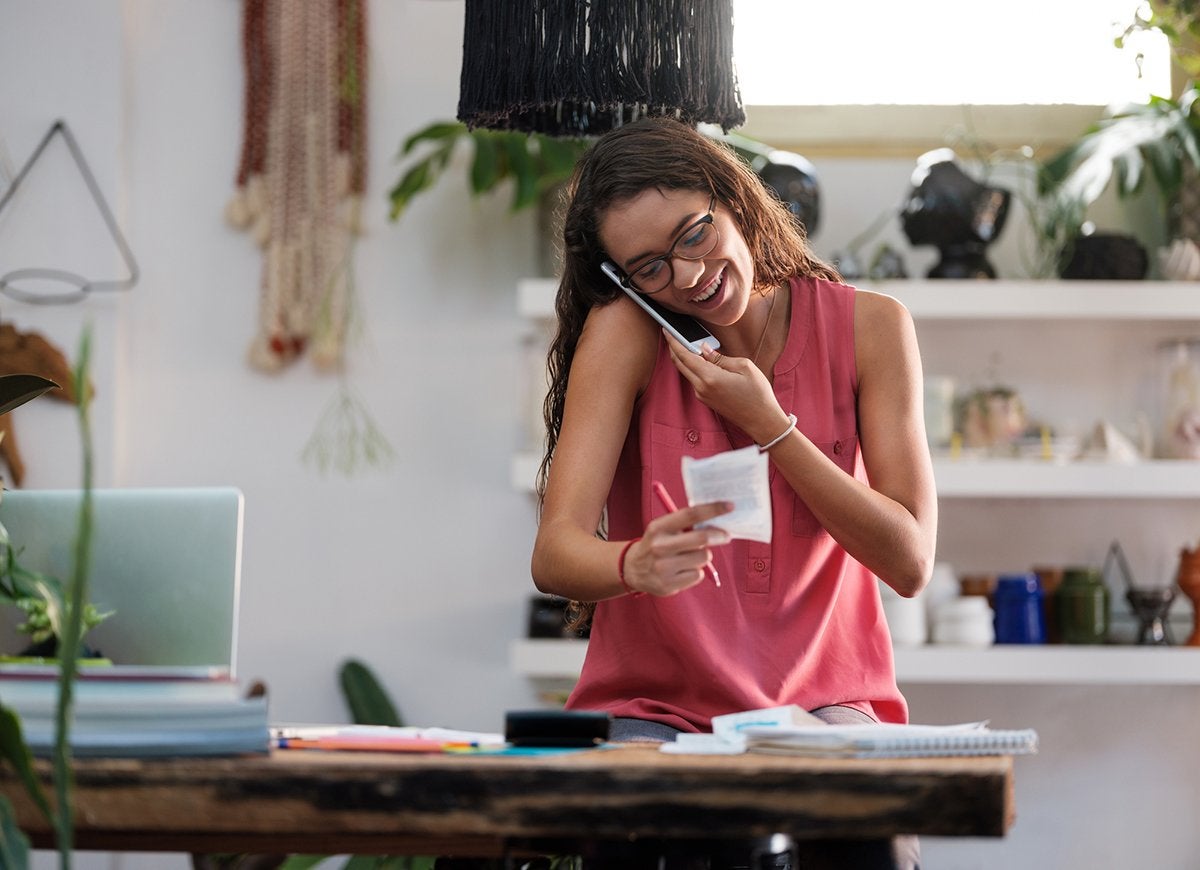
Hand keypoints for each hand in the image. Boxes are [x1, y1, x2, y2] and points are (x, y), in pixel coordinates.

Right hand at [623, 501, 731, 595]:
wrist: (632, 570)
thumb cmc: (656, 545)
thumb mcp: (663, 529)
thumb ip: (685, 524)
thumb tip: (717, 520)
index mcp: (659, 528)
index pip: (690, 514)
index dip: (712, 509)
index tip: (729, 506)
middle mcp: (659, 547)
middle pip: (701, 539)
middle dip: (719, 536)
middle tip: (726, 535)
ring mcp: (663, 567)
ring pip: (703, 558)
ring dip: (704, 556)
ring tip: (691, 556)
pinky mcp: (668, 585)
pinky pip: (697, 575)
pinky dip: (696, 572)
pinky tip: (683, 570)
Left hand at [663, 332, 787, 443]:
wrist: (761, 420)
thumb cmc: (758, 393)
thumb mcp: (744, 367)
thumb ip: (720, 357)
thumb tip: (704, 348)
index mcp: (710, 378)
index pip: (684, 356)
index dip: (674, 342)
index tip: (667, 330)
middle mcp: (701, 388)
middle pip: (680, 364)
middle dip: (673, 348)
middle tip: (671, 333)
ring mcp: (702, 396)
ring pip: (686, 372)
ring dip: (683, 358)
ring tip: (685, 343)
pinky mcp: (705, 400)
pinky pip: (694, 380)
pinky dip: (692, 368)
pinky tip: (698, 359)